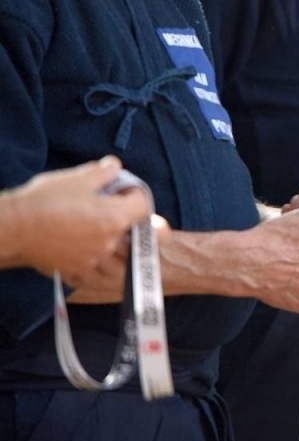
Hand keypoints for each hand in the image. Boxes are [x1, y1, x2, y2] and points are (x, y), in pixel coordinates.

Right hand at [1, 157, 157, 282]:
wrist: (12, 227)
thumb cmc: (45, 200)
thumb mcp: (78, 177)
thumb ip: (105, 171)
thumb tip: (116, 168)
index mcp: (115, 217)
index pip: (143, 205)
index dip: (134, 194)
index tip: (121, 190)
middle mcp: (109, 242)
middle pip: (134, 233)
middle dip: (129, 221)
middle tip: (115, 211)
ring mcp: (93, 260)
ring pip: (118, 258)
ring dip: (118, 246)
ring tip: (104, 233)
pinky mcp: (75, 271)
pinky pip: (95, 273)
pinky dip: (97, 265)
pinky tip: (88, 253)